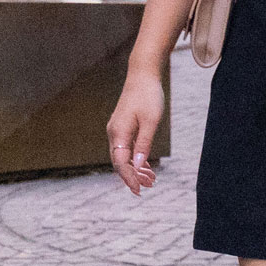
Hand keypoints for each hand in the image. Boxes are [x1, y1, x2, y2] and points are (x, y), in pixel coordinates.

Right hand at [107, 68, 165, 195]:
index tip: (139, 190)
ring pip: (123, 156)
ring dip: (135, 168)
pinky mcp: (122, 126)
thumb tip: (138, 166)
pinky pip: (126, 147)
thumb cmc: (148, 96)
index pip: (120, 163)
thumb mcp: (151, 121)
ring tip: (151, 179)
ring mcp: (117, 129)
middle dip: (132, 176)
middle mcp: (114, 133)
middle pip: (119, 162)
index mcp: (118, 132)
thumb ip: (144, 144)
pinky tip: (145, 166)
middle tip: (148, 186)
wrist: (142, 74)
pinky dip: (135, 158)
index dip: (129, 178)